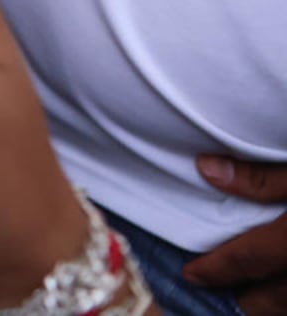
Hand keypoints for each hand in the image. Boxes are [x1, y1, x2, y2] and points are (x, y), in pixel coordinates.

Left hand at [187, 157, 286, 313]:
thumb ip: (262, 178)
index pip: (246, 261)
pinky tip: (282, 284)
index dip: (216, 269)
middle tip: (222, 286)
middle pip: (272, 300)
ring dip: (273, 299)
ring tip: (253, 289)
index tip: (192, 275)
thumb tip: (206, 169)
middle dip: (246, 298)